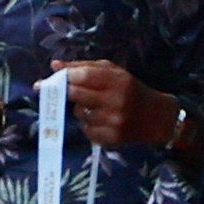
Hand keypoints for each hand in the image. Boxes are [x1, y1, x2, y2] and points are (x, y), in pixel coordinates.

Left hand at [53, 60, 179, 148]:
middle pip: (77, 95)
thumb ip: (84, 67)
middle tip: (58, 93)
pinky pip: (86, 130)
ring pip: (79, 114)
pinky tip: (100, 121)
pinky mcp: (112, 138)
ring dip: (80, 110)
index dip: (64, 77)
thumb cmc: (130, 90)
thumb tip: (54, 65)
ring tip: (94, 107)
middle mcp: (117, 100)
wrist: (157, 117)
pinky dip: (88, 125)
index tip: (46, 80)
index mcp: (118, 79)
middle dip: (64, 93)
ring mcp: (114, 121)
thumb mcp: (113, 72)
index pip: (84, 76)